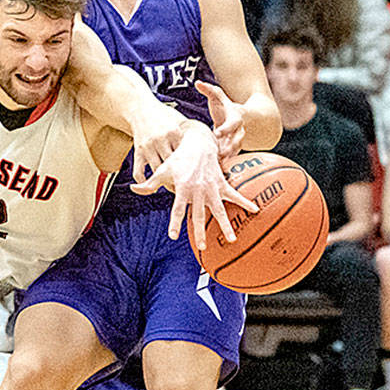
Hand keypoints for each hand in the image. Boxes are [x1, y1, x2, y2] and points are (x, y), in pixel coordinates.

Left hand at [130, 121, 256, 250]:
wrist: (197, 142)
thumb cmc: (178, 158)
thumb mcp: (162, 170)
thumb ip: (149, 184)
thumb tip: (133, 189)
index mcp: (183, 188)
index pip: (177, 209)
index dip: (175, 222)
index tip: (174, 236)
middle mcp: (198, 190)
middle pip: (199, 214)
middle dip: (200, 231)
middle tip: (202, 246)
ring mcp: (212, 188)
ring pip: (219, 209)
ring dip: (226, 225)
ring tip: (232, 239)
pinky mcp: (222, 184)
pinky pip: (235, 195)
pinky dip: (245, 202)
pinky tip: (255, 211)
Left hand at [195, 80, 244, 160]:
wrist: (245, 119)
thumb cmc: (227, 107)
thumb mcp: (219, 97)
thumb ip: (209, 90)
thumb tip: (197, 82)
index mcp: (236, 117)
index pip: (233, 123)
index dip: (226, 128)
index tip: (217, 133)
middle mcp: (239, 130)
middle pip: (237, 140)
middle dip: (229, 147)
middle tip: (219, 154)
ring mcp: (237, 141)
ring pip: (235, 151)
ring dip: (227, 158)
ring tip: (217, 164)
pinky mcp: (233, 150)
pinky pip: (230, 158)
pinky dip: (224, 163)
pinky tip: (215, 170)